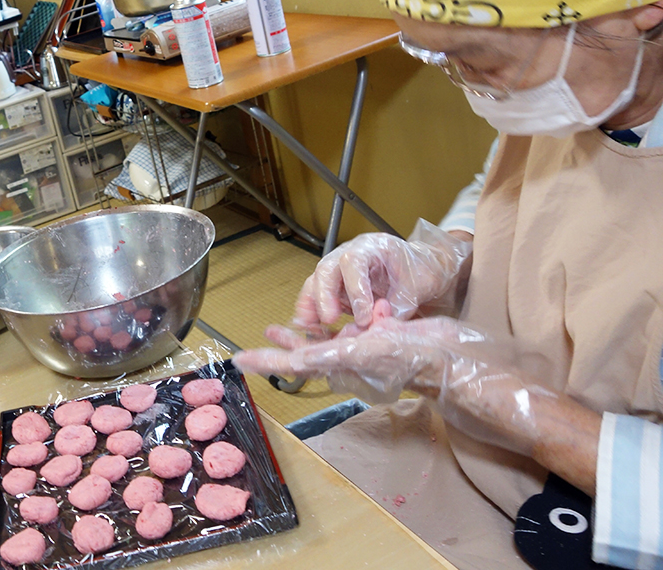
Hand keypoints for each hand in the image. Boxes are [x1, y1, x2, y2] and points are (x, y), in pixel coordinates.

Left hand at [234, 317, 555, 457]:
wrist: (446, 353)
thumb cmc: (404, 356)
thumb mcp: (360, 353)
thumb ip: (325, 357)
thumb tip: (292, 362)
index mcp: (337, 368)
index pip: (293, 366)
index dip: (266, 361)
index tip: (239, 359)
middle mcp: (347, 363)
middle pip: (305, 355)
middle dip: (283, 346)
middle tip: (263, 335)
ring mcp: (363, 353)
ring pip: (325, 344)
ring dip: (306, 334)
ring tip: (287, 324)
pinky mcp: (379, 342)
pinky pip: (350, 334)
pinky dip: (339, 325)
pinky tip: (336, 317)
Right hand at [295, 220, 471, 328]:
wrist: (422, 270)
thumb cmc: (421, 272)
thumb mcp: (415, 289)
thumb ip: (396, 308)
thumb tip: (375, 327)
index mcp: (372, 247)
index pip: (353, 262)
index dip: (355, 290)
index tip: (363, 316)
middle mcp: (349, 254)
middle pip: (326, 269)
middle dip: (324, 296)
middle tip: (329, 320)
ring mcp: (339, 270)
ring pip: (316, 282)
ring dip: (312, 306)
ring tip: (314, 329)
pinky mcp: (336, 287)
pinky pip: (316, 296)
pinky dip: (311, 312)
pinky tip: (312, 329)